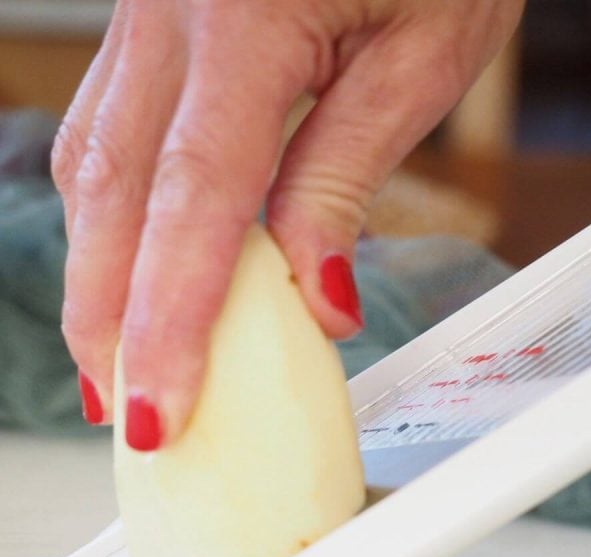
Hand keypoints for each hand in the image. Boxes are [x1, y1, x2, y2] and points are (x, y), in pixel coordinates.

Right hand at [53, 0, 523, 448]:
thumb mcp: (423, 54)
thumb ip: (347, 174)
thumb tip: (316, 295)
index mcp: (244, 16)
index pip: (195, 202)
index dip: (170, 318)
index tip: (165, 405)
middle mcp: (171, 10)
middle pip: (114, 193)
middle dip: (110, 315)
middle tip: (127, 408)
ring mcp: (146, 10)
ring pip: (94, 164)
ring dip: (99, 273)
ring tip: (118, 360)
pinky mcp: (149, 20)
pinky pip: (110, 130)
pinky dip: (114, 216)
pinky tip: (122, 269)